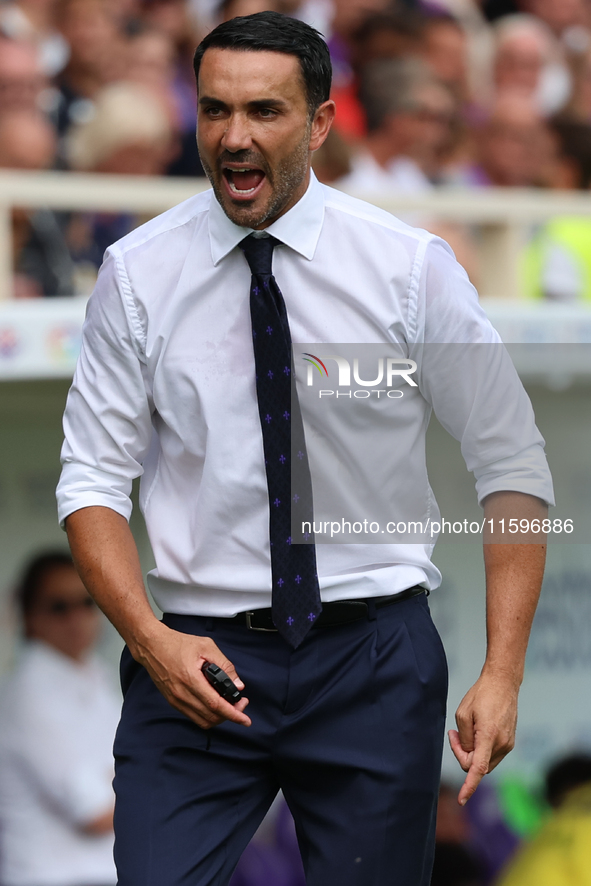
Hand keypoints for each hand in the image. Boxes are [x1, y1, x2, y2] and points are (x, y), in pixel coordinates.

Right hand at [134, 622, 250, 729]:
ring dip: (218, 717)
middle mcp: (182, 694)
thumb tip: (237, 684)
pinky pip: (193, 716)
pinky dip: (207, 715)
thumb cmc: (177, 643)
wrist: (152, 646)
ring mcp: (176, 700)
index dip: (233, 714)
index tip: (245, 720)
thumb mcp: (206, 646)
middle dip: (229, 715)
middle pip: (211, 717)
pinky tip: (214, 704)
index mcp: (190, 679)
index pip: (215, 705)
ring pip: (202, 720)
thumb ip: (224, 665)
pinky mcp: (172, 701)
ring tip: (228, 705)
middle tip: (239, 703)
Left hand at [448, 670, 518, 805]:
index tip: (461, 799)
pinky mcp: (510, 742)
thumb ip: (464, 739)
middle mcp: (501, 744)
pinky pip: (491, 755)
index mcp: (488, 736)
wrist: (503, 684)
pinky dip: (480, 749)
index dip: (468, 786)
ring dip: (471, 752)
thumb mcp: (463, 713)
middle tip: (453, 734)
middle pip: (477, 765)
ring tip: (464, 730)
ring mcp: (508, 744)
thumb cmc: (480, 696)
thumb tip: (468, 756)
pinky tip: (476, 731)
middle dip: (462, 755)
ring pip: (484, 762)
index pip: (477, 768)